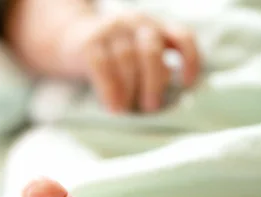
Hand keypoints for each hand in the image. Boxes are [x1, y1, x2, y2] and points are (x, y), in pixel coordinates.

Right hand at [62, 13, 200, 112]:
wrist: (69, 38)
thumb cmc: (112, 55)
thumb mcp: (139, 53)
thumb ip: (154, 66)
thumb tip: (166, 97)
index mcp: (157, 27)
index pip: (183, 37)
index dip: (190, 60)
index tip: (188, 84)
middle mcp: (137, 22)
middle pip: (151, 51)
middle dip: (153, 82)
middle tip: (151, 107)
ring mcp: (112, 29)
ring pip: (126, 58)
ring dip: (129, 88)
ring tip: (128, 110)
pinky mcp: (89, 42)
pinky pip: (102, 66)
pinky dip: (109, 89)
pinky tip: (113, 107)